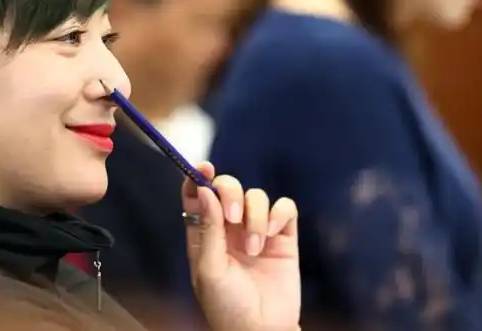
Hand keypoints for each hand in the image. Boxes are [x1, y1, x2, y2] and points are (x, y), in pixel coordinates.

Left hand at [182, 163, 299, 330]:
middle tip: (233, 218)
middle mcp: (228, 228)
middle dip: (231, 193)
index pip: (197, 195)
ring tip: (255, 248)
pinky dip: (279, 214)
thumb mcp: (209, 269)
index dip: (197, 177)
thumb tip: (203, 190)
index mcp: (204, 233)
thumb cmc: (227, 307)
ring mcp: (256, 230)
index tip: (203, 167)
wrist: (263, 330)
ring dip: (256, 217)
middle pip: (228, 187)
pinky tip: (275, 235)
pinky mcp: (283, 237)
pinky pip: (284, 207)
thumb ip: (208, 228)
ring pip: (256, 196)